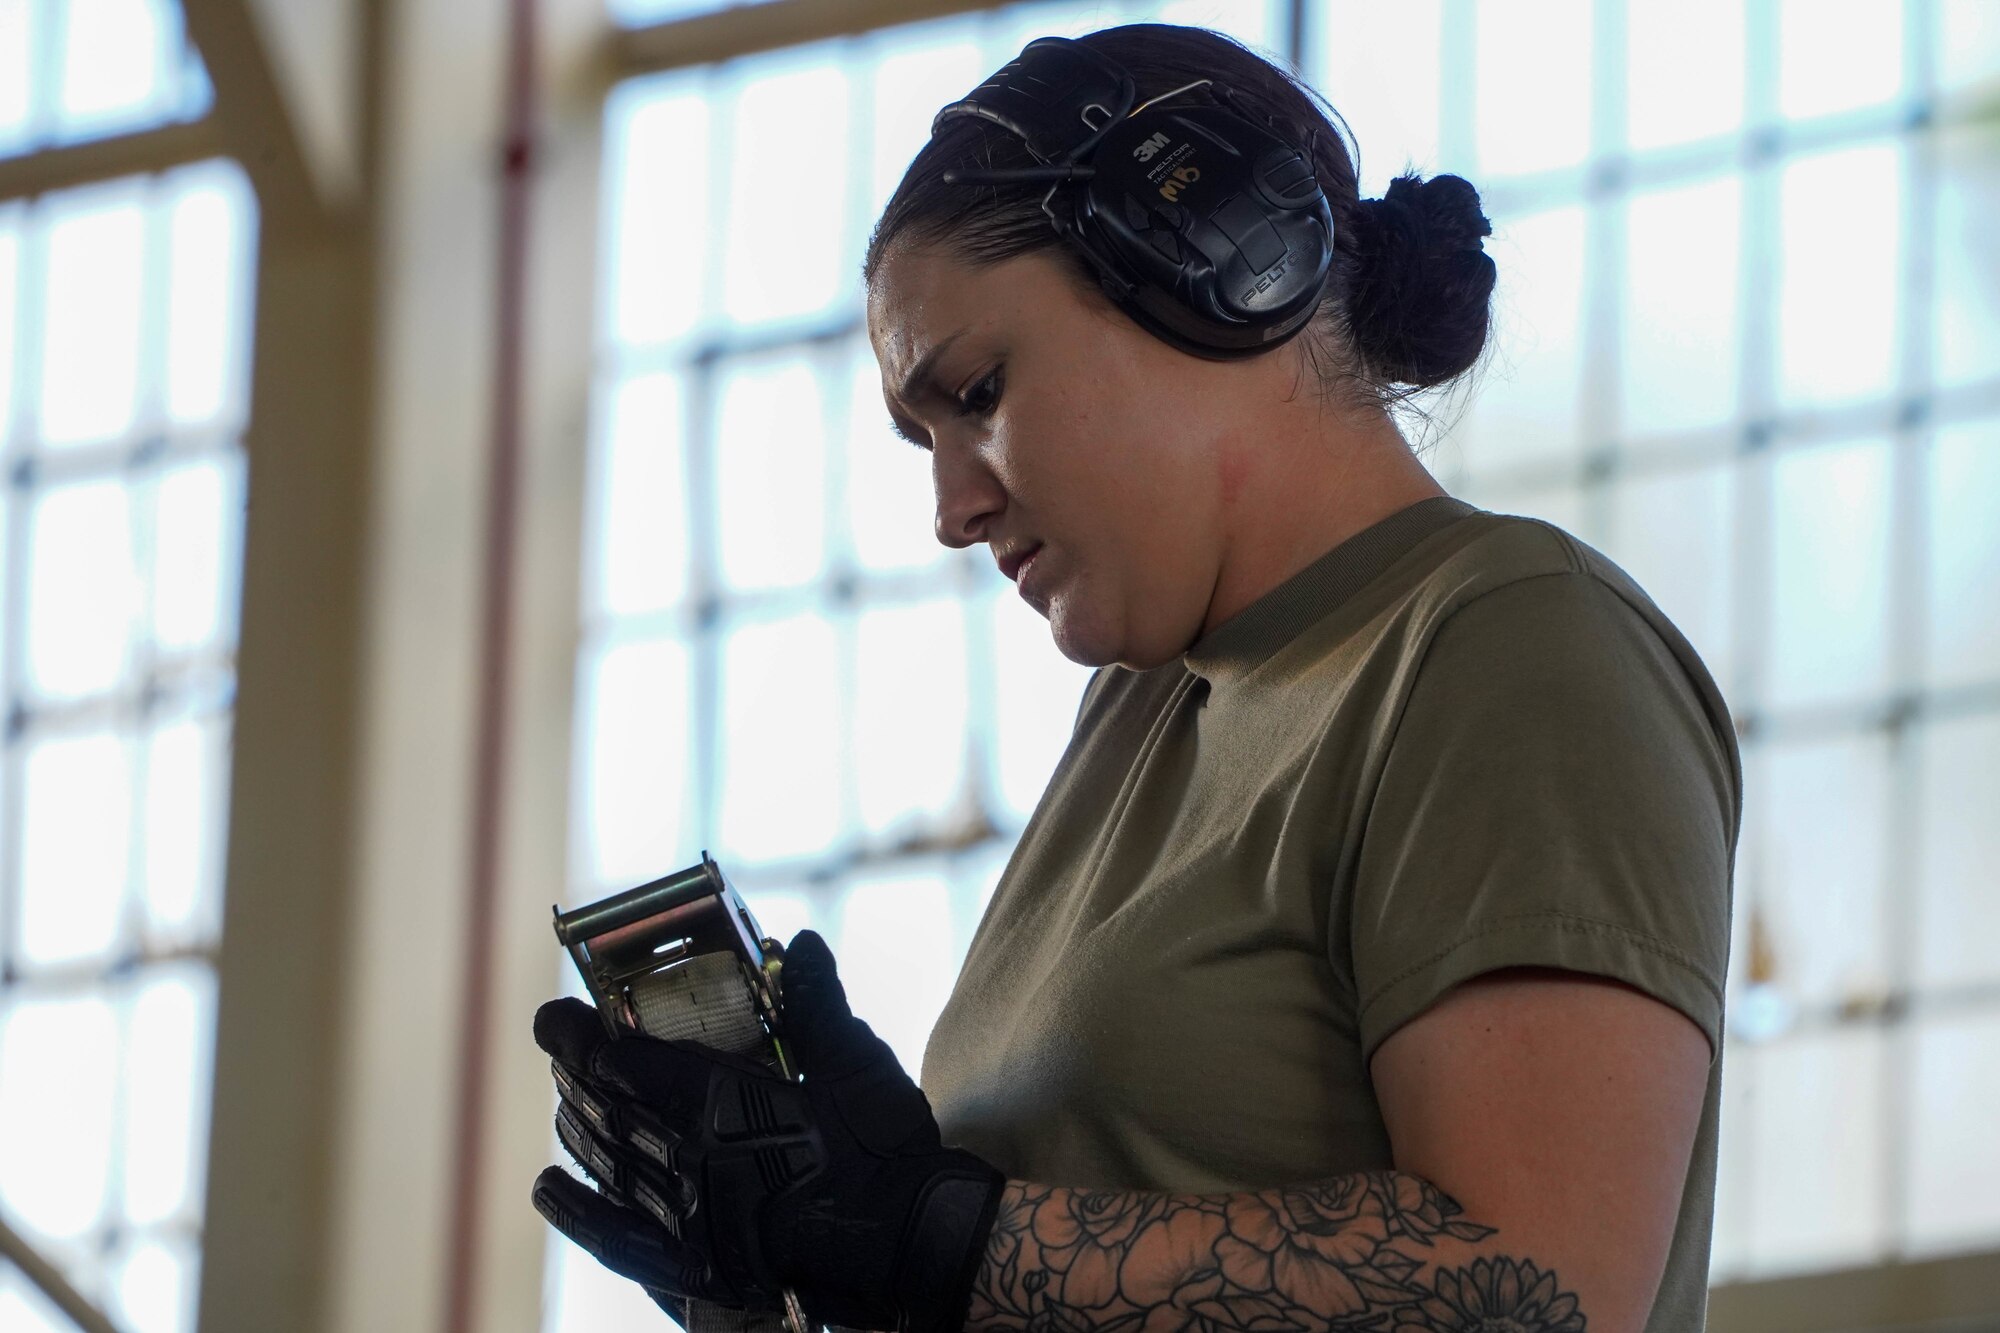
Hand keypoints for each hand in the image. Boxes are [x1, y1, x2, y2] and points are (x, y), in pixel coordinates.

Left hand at [532, 930, 1006, 1332]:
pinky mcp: (700, 1267)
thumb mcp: (859, 1063)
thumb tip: (799, 942)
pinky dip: (579, 1212)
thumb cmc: (887, 1150)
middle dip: (573, 1072)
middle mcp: (691, 1164)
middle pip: (608, 1111)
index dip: (581, 1037)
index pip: (628, 1064)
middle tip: (555, 1042)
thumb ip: (816, 1003)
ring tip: (562, 1098)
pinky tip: (549, 1189)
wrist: (913, 1246)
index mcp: (722, 1107)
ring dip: (577, 1125)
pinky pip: (619, 1240)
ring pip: (608, 1166)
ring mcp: (690, 1220)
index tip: (553, 1014)